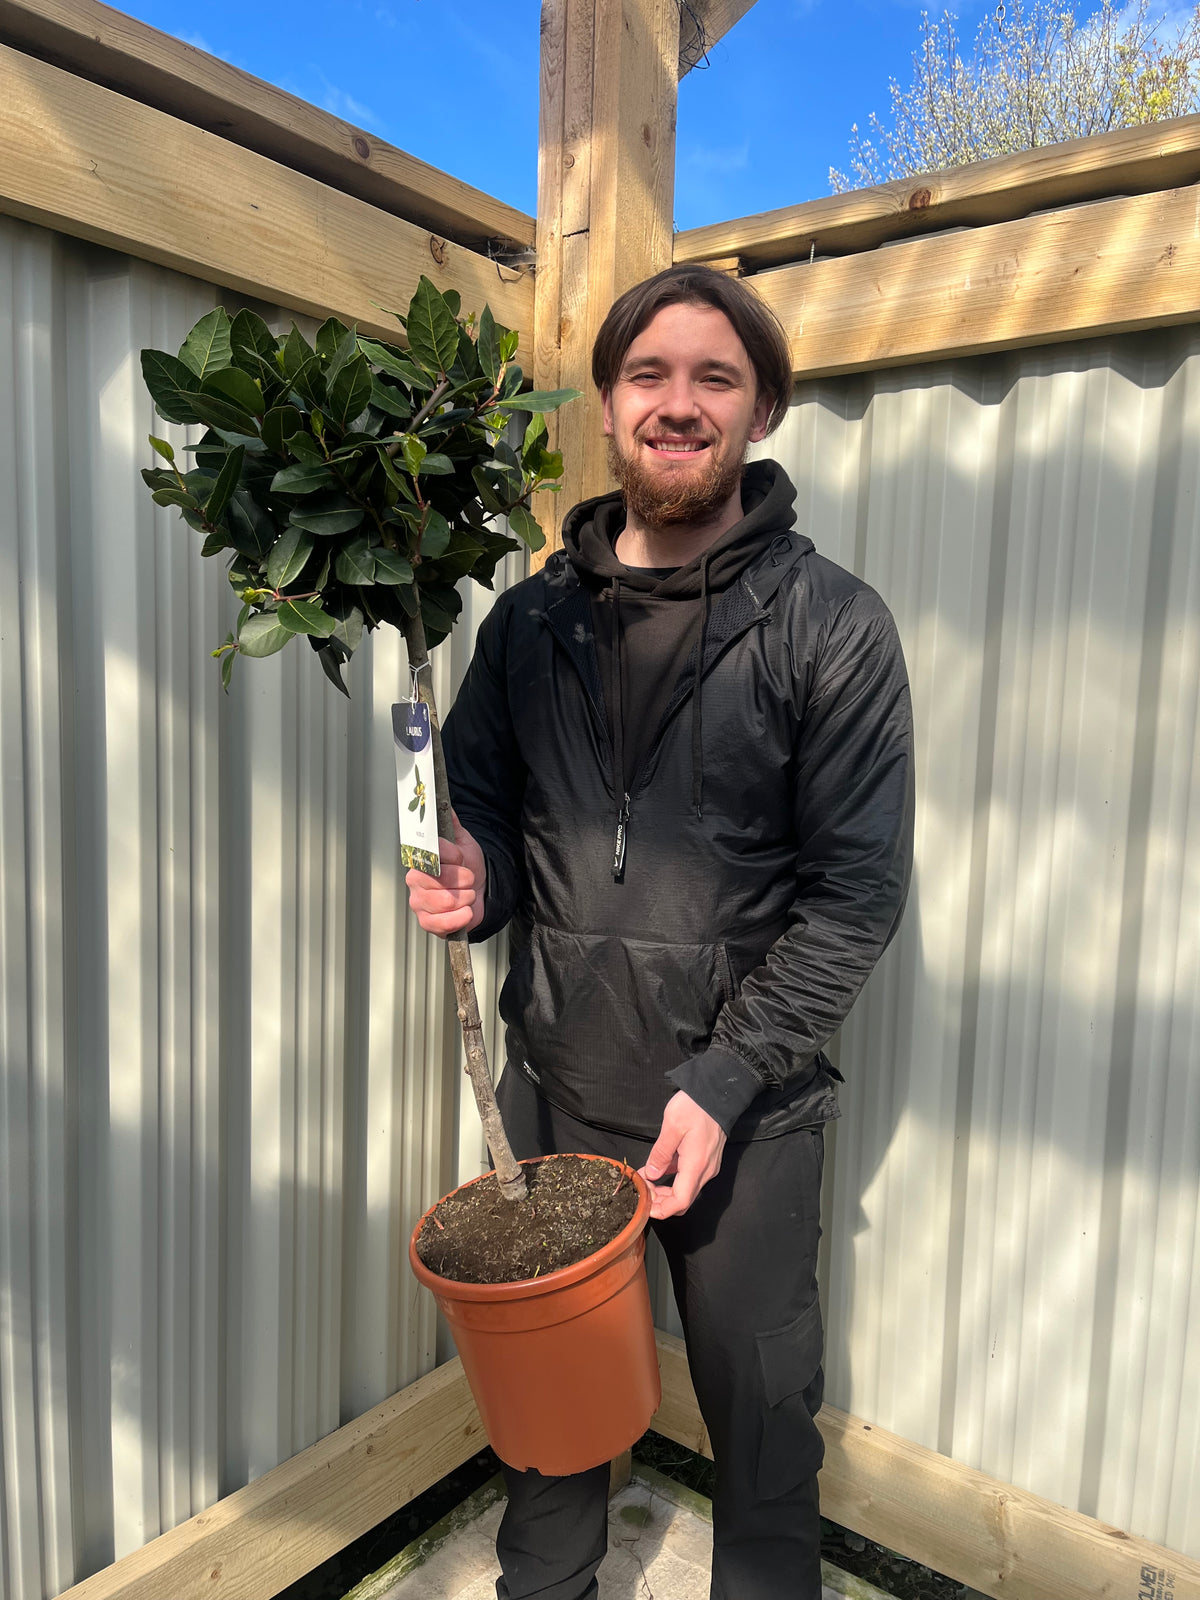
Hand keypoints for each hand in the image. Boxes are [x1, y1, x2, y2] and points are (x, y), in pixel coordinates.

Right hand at [405, 811, 485, 935]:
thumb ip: (451, 825)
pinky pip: (442, 923)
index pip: (430, 856)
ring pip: (445, 902)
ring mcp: (420, 903)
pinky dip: (460, 917)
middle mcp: (415, 881)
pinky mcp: (428, 923)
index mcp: (419, 860)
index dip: (451, 857)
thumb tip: (445, 806)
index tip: (461, 857)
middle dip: (463, 879)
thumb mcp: (463, 842)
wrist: (481, 890)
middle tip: (468, 879)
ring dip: (465, 898)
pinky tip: (465, 911)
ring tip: (467, 895)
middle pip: (438, 881)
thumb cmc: (468, 866)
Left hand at [639, 1092, 726, 1220]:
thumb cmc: (696, 1106)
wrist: (718, 1091)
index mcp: (696, 1165)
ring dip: (665, 1190)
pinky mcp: (706, 1158)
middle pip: (683, 1200)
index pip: (680, 1202)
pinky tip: (657, 1168)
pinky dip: (673, 1178)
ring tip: (645, 1179)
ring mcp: (707, 1165)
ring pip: (686, 1190)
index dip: (662, 1210)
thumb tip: (651, 1174)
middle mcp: (705, 1171)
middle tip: (641, 1190)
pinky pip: (689, 1177)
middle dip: (661, 1201)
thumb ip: (660, 1153)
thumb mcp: (672, 1126)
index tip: (644, 1205)